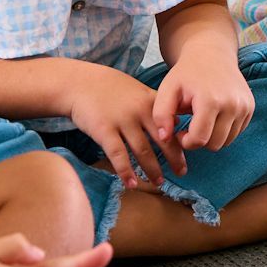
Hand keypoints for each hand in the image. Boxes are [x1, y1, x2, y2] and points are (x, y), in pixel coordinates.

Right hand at [68, 67, 188, 184]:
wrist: (78, 83)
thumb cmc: (109, 87)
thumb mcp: (137, 89)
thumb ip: (155, 104)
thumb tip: (177, 120)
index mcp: (150, 101)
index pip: (172, 124)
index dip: (181, 140)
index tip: (188, 154)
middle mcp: (140, 111)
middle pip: (163, 139)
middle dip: (174, 158)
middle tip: (182, 172)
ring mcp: (122, 121)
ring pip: (143, 150)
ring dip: (152, 169)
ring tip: (158, 182)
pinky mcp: (104, 130)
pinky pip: (118, 155)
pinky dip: (126, 171)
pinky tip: (132, 183)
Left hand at [152, 53, 254, 153]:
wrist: (211, 53)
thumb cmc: (187, 73)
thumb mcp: (167, 89)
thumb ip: (161, 115)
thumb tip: (165, 139)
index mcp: (211, 100)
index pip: (200, 140)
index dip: (186, 142)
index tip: (179, 132)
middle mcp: (232, 105)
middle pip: (215, 144)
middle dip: (199, 141)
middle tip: (189, 127)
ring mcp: (244, 106)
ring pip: (227, 141)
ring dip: (212, 137)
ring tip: (201, 121)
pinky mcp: (250, 107)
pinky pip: (236, 132)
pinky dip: (224, 130)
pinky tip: (213, 116)